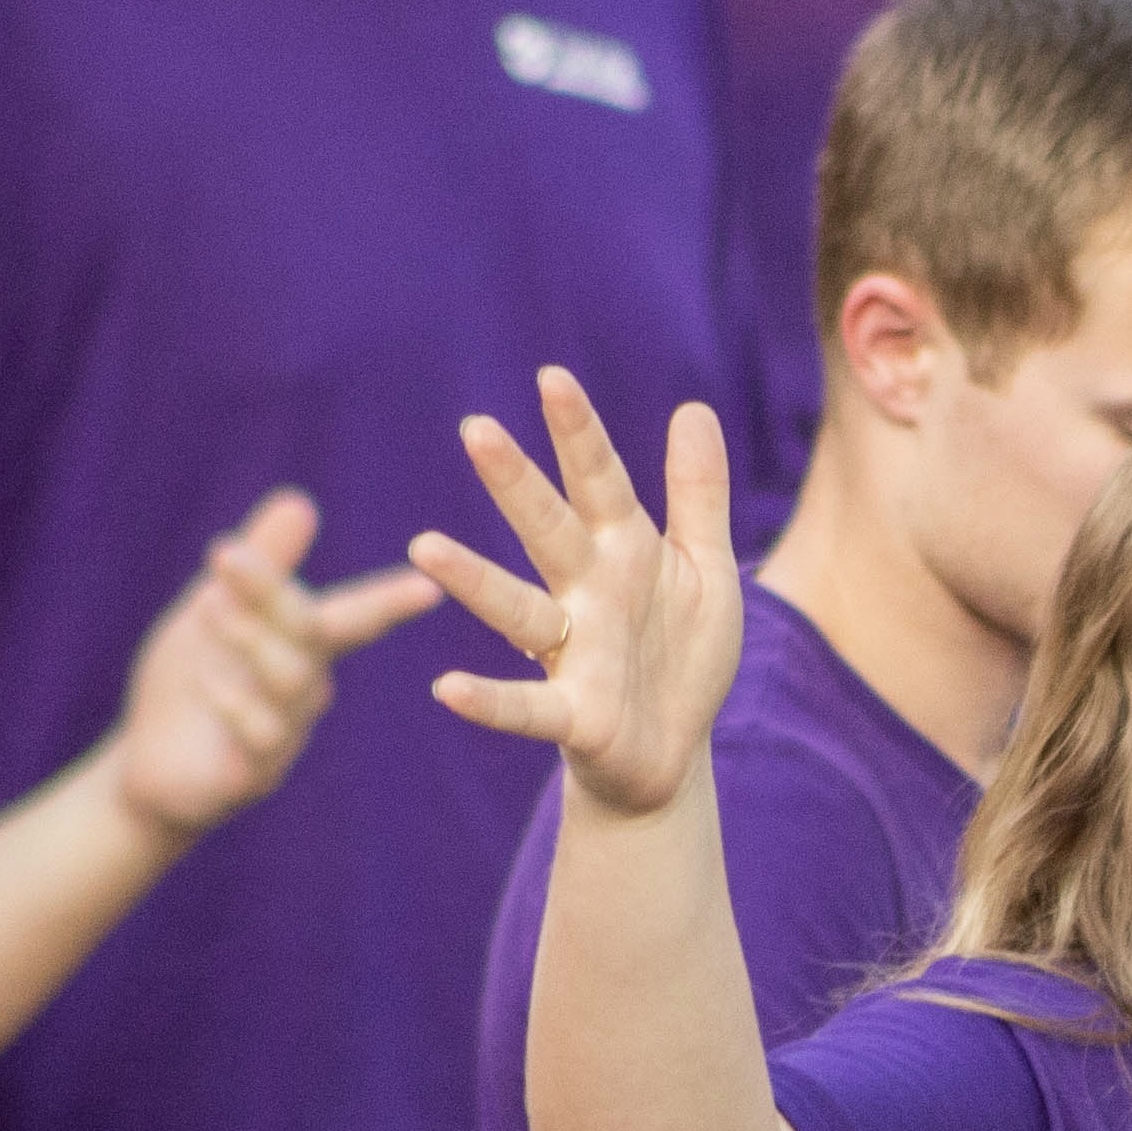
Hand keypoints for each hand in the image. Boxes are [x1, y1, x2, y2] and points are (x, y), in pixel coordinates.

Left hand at [103, 488, 439, 844]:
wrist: (150, 768)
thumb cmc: (189, 683)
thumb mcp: (214, 612)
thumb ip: (260, 565)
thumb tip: (301, 500)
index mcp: (302, 646)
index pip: (356, 616)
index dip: (391, 601)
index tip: (429, 585)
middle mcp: (305, 687)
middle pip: (309, 631)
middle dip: (272, 589)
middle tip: (225, 553)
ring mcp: (285, 731)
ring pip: (290, 680)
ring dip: (249, 638)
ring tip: (206, 608)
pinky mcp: (254, 771)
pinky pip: (261, 735)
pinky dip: (235, 702)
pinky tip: (205, 679)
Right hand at [414, 370, 741, 819]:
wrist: (674, 752)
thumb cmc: (682, 653)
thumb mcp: (706, 569)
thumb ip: (698, 494)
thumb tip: (692, 408)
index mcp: (625, 552)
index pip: (600, 482)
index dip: (579, 435)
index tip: (551, 378)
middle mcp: (588, 593)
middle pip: (548, 531)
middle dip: (516, 484)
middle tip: (476, 430)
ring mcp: (573, 653)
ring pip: (518, 609)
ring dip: (474, 582)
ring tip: (425, 548)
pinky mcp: (574, 716)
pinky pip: (524, 708)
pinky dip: (487, 700)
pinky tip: (446, 689)